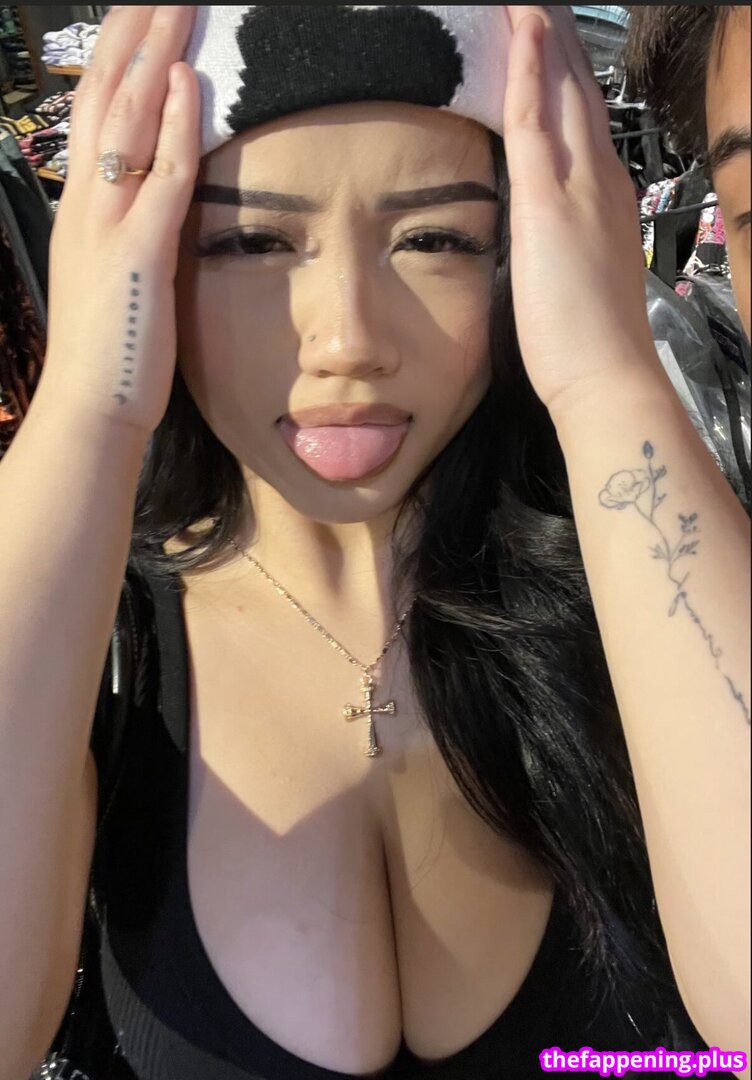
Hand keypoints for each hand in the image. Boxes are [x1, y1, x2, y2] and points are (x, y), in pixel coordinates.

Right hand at [42, 6, 199, 435]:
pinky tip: (189, 81)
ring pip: (128, 118)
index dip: (119, 56)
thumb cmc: (109, 347)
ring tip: (174, 1)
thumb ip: (133, 228)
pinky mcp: (138, 252)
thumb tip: (157, 200)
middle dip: (133, 31)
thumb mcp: (115, 274)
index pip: (97, 110)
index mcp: (82, 205)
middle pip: (105, 94)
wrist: (90, 405)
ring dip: (154, 53)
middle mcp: (86, 200)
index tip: (141, 12)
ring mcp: (108, 222)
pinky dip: (175, 125)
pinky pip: (160, 176)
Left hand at [502, 6, 663, 423]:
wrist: (608, 376)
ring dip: (543, 41)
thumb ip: (563, 245)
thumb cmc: (589, 345)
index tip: (551, 49)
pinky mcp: (549, 202)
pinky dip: (524, 70)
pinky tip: (519, 31)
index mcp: (606, 202)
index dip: (566, 82)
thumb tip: (544, 237)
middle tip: (542, 6)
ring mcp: (580, 187)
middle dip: (559, 48)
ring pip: (559, 93)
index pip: (583, 125)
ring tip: (528, 3)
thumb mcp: (577, 279)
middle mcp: (601, 182)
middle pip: (578, 96)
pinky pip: (532, 118)